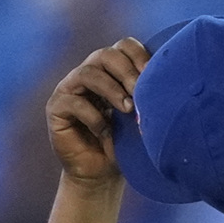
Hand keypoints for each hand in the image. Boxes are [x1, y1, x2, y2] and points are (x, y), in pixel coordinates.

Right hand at [45, 38, 148, 186]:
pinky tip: (106, 132)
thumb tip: (167, 85)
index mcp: (111, 71)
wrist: (101, 175)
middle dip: (126, 72)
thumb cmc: (123, 146)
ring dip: (111, 90)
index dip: (138, 55)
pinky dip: (93, 116)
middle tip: (140, 93)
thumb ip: (146, 99)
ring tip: (128, 109)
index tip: (154, 74)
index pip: (123, 47)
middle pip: (105, 55)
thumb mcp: (139, 120)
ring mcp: (70, 89)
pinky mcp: (56, 108)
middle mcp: (89, 74)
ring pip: (88, 73)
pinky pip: (73, 102)